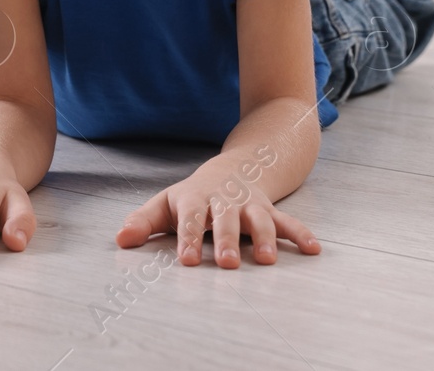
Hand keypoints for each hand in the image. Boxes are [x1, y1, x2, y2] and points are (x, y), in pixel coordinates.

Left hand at [114, 162, 319, 267]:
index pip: (191, 220)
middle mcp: (225, 202)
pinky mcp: (270, 211)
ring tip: (267, 260)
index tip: (188, 261)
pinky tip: (313, 249)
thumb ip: (144, 221)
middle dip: (227, 241)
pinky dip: (300, 234)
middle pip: (226, 220)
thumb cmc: (193, 195)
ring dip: (263, 238)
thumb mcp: (166, 203)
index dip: (189, 239)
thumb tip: (120, 239)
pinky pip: (287, 222)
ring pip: (259, 219)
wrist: (233, 168)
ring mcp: (250, 205)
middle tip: (227, 264)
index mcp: (196, 200)